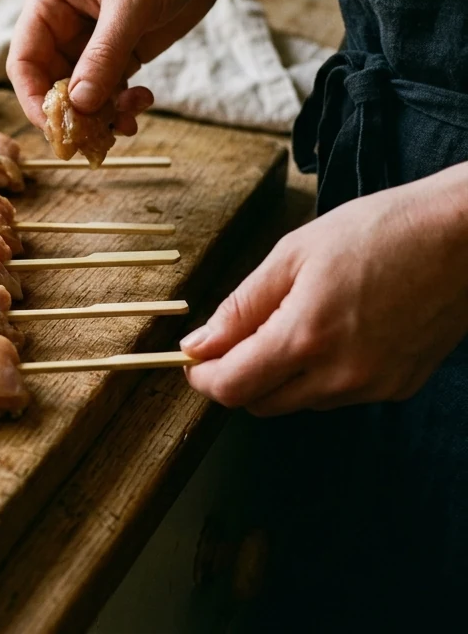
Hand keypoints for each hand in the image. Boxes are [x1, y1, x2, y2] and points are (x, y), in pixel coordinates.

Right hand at [6, 0, 225, 128]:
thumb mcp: (130, 4)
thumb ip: (103, 56)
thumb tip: (78, 105)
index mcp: (49, 2)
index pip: (24, 60)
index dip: (34, 98)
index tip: (55, 127)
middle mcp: (63, 24)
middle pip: (50, 83)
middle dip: (73, 112)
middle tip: (96, 135)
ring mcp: (91, 41)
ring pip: (81, 93)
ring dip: (101, 113)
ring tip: (130, 118)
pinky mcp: (119, 52)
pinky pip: (108, 90)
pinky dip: (120, 105)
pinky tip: (142, 104)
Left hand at [182, 169, 467, 415]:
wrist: (464, 236)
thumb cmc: (380, 231)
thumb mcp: (293, 254)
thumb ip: (241, 306)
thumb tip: (199, 343)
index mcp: (307, 337)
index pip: (232, 388)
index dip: (203, 377)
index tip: (193, 360)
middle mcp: (342, 375)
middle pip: (260, 403)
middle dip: (237, 376)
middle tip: (235, 337)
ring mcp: (375, 387)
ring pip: (299, 401)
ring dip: (279, 375)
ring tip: (295, 320)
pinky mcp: (399, 387)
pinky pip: (339, 395)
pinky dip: (320, 373)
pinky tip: (334, 330)